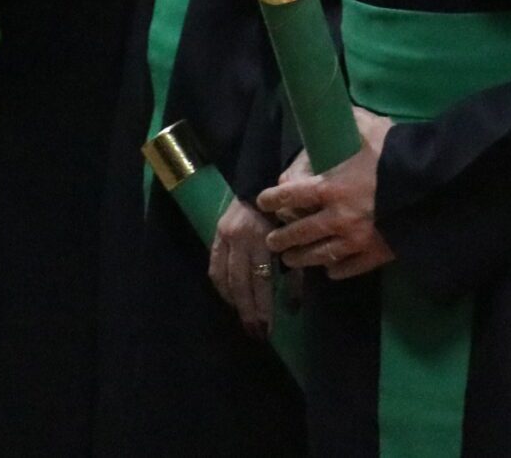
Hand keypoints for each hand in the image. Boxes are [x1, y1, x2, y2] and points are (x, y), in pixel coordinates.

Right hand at [208, 195, 283, 334]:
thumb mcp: (296, 235)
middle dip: (247, 310)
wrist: (263, 177)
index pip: (261, 280)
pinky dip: (221, 285)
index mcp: (263, 237)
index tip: (268, 328)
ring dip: (233, 301)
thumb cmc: (287, 208)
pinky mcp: (216, 233)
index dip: (263, 306)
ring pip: (223, 278)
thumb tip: (294, 306)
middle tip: (254, 332)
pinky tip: (229, 298)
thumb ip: (295, 268)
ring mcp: (224, 235)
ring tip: (242, 318)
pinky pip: (214, 266)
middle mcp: (240, 238)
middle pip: (240, 283)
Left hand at [258, 108, 397, 279]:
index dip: (273, 198)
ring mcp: (355, 240)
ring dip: (301, 258)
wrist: (432, 185)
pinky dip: (336, 270)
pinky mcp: (374, 254)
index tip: (263, 200)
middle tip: (272, 240)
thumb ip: (349, 122)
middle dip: (282, 237)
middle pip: (300, 232)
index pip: (290, 195)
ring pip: (319, 255)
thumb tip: (337, 109)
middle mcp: (337, 218)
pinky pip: (349, 268)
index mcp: (331, 187)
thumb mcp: (370, 129)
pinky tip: (330, 270)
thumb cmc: (397, 154)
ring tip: (291, 260)